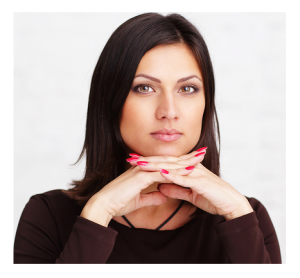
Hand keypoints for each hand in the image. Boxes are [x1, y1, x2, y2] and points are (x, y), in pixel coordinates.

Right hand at [80, 154, 193, 225]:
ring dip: (185, 162)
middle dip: (187, 157)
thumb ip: (152, 197)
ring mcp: (143, 171)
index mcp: (144, 171)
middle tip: (202, 152)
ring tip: (200, 158)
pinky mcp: (141, 177)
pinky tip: (188, 172)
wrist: (103, 204)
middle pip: (170, 161)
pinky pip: (162, 173)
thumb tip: (164, 195)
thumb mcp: (139, 200)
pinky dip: (176, 172)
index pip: (166, 165)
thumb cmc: (118, 202)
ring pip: (168, 164)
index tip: (193, 161)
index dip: (180, 162)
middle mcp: (145, 168)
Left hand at [130, 149, 253, 220]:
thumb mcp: (189, 194)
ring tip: (140, 163)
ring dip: (156, 165)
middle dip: (148, 160)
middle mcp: (190, 168)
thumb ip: (176, 189)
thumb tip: (161, 187)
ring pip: (172, 167)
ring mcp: (196, 173)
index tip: (134, 162)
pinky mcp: (201, 182)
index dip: (150, 162)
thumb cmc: (212, 197)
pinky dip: (172, 176)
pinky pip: (185, 178)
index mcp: (187, 169)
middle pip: (166, 162)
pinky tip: (161, 174)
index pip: (165, 163)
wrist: (231, 204)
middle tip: (131, 158)